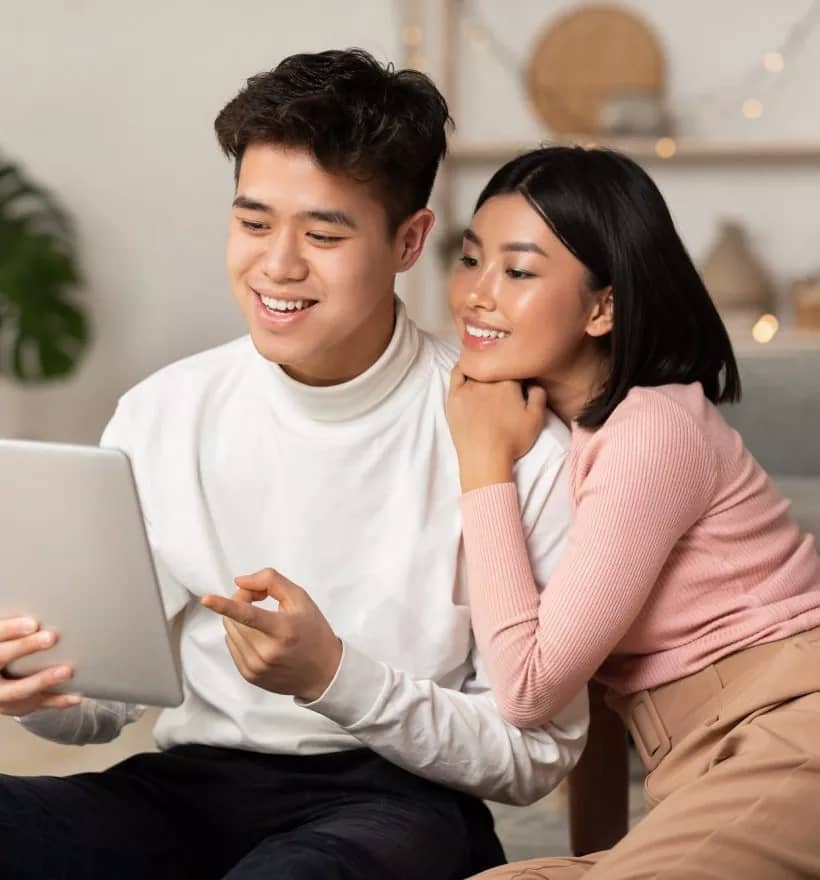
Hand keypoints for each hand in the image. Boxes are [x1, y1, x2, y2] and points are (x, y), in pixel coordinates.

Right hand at [0, 617, 79, 716]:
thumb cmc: (6, 647)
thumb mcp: (5, 639)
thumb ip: (14, 630)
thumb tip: (43, 606)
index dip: (10, 630)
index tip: (33, 623)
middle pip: (1, 658)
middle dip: (25, 647)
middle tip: (51, 637)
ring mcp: (0, 693)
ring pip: (19, 689)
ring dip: (44, 679)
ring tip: (67, 670)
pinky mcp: (16, 706)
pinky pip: (37, 704)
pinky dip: (58, 701)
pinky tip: (76, 697)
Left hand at [201, 568, 342, 702]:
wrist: (324, 673)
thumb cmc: (313, 632)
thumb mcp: (301, 599)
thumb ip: (272, 581)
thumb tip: (240, 582)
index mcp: (282, 630)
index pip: (248, 615)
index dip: (225, 605)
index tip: (205, 599)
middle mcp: (266, 652)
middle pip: (233, 619)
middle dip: (241, 602)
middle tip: (260, 599)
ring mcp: (256, 667)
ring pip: (230, 631)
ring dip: (239, 619)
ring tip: (263, 620)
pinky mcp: (249, 676)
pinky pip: (232, 646)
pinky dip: (240, 635)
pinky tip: (260, 637)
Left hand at [447, 366, 547, 491]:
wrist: (485, 457)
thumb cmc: (513, 440)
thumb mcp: (537, 419)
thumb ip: (539, 395)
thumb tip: (534, 382)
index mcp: (510, 382)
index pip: (513, 365)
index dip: (516, 370)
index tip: (516, 379)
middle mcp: (489, 379)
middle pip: (495, 364)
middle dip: (499, 367)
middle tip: (500, 379)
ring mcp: (469, 386)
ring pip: (476, 365)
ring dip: (482, 365)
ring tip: (485, 371)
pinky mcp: (454, 395)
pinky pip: (457, 372)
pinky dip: (463, 367)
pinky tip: (468, 370)